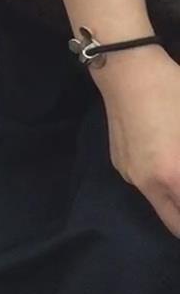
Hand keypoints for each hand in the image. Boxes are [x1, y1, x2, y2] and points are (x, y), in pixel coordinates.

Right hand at [100, 46, 179, 235]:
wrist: (127, 70)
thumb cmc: (172, 90)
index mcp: (172, 176)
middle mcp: (147, 184)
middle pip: (174, 223)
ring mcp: (130, 175)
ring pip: (159, 204)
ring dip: (176, 201)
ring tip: (179, 176)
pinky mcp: (119, 163)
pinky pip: (145, 184)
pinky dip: (162, 183)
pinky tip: (167, 158)